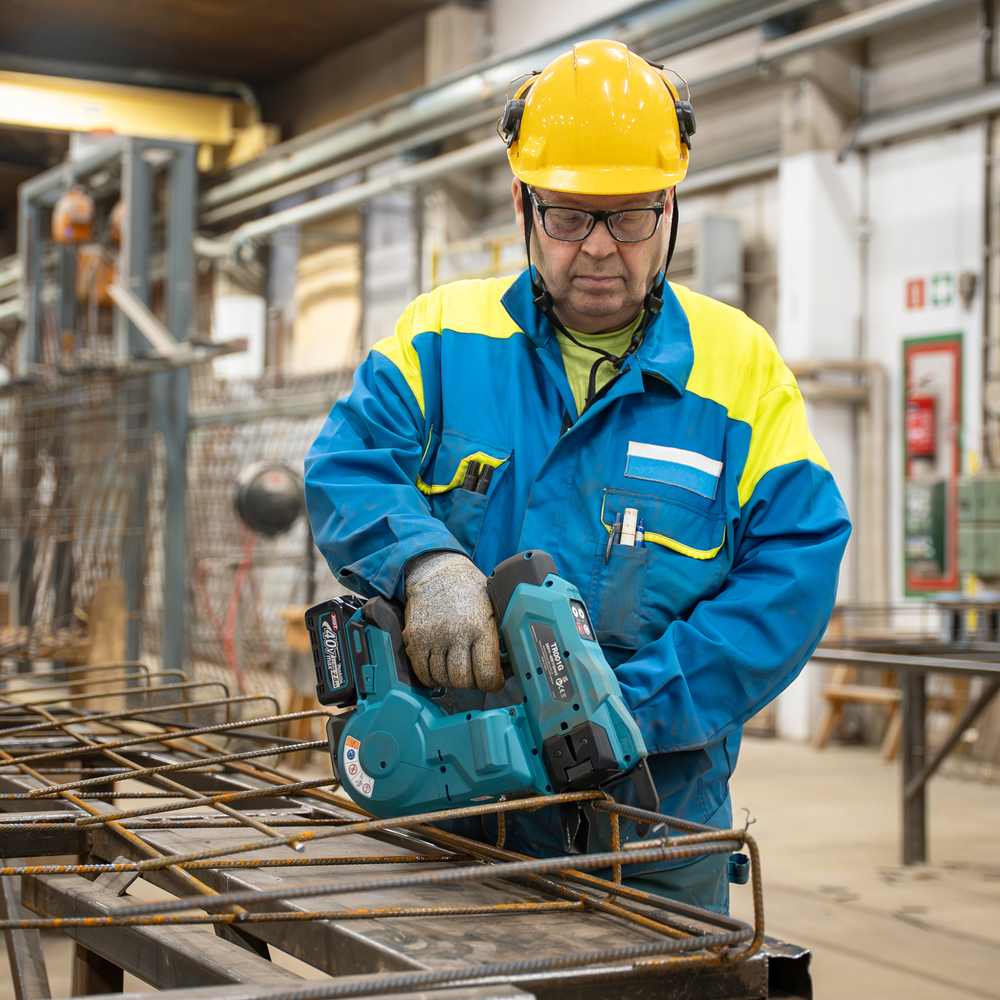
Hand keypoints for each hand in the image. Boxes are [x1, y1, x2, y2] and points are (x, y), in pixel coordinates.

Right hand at [403, 551, 503, 691]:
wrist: (437, 569)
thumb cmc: (469, 588)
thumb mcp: (494, 605)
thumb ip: (500, 632)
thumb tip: (513, 660)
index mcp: (480, 627)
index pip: (487, 674)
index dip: (493, 684)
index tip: (494, 681)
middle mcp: (456, 634)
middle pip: (462, 681)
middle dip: (471, 684)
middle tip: (474, 676)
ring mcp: (433, 637)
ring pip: (442, 679)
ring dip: (452, 680)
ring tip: (457, 670)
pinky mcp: (415, 639)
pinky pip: (422, 673)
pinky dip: (432, 678)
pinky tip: (440, 671)